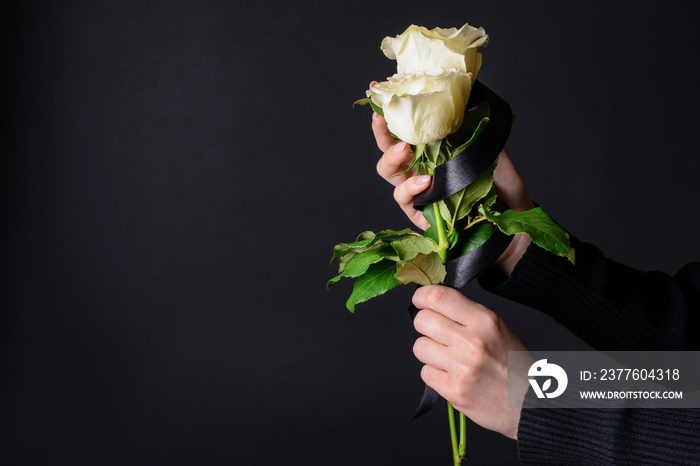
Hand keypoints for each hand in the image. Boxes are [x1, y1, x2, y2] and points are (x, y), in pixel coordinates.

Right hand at [371, 111, 532, 274]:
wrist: (512, 220)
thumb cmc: (501, 186)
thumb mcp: (491, 150)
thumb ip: (472, 131)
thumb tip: (463, 99)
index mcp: (432, 150)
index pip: (406, 128)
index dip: (391, 111)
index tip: (377, 89)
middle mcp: (419, 169)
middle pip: (388, 149)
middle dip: (382, 133)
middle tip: (382, 119)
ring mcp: (417, 192)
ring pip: (389, 173)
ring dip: (392, 158)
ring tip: (403, 149)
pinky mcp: (419, 215)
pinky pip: (404, 200)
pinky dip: (411, 188)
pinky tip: (425, 181)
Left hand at [411, 285, 532, 439]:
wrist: (530, 404)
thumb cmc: (513, 364)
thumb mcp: (498, 328)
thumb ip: (467, 314)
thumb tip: (433, 303)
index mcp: (485, 320)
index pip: (439, 297)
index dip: (422, 296)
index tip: (419, 300)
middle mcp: (472, 341)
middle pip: (422, 321)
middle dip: (424, 326)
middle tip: (435, 333)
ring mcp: (462, 367)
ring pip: (419, 347)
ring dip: (429, 352)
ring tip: (448, 358)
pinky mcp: (454, 391)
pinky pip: (425, 373)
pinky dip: (435, 374)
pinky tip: (452, 376)